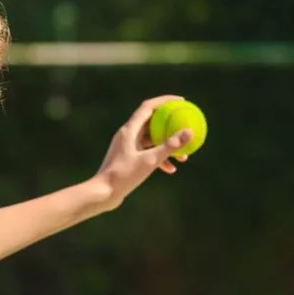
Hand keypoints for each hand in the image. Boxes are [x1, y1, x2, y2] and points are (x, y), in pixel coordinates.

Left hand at [91, 95, 193, 210]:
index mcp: (129, 130)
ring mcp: (127, 147)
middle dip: (170, 125)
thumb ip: (170, 146)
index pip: (149, 107)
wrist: (103, 193)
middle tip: (185, 125)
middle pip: (152, 122)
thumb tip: (190, 132)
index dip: (165, 101)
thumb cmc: (124, 176)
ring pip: (152, 141)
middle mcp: (127, 135)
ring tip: (183, 157)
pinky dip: (159, 158)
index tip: (182, 101)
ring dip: (167, 146)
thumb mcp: (150, 160)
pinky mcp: (128, 159)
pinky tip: (171, 170)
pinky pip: (147, 153)